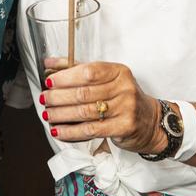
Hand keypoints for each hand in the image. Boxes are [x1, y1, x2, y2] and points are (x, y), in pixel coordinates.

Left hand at [39, 60, 164, 154]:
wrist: (151, 121)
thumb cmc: (123, 97)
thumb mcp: (107, 79)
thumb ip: (78, 69)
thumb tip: (49, 64)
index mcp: (118, 71)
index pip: (88, 72)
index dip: (66, 77)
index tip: (50, 82)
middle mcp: (124, 88)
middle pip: (84, 92)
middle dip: (59, 97)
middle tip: (44, 99)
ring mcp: (126, 108)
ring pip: (85, 112)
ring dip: (61, 114)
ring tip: (47, 114)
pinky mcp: (124, 127)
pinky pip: (91, 129)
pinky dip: (71, 131)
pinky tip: (58, 131)